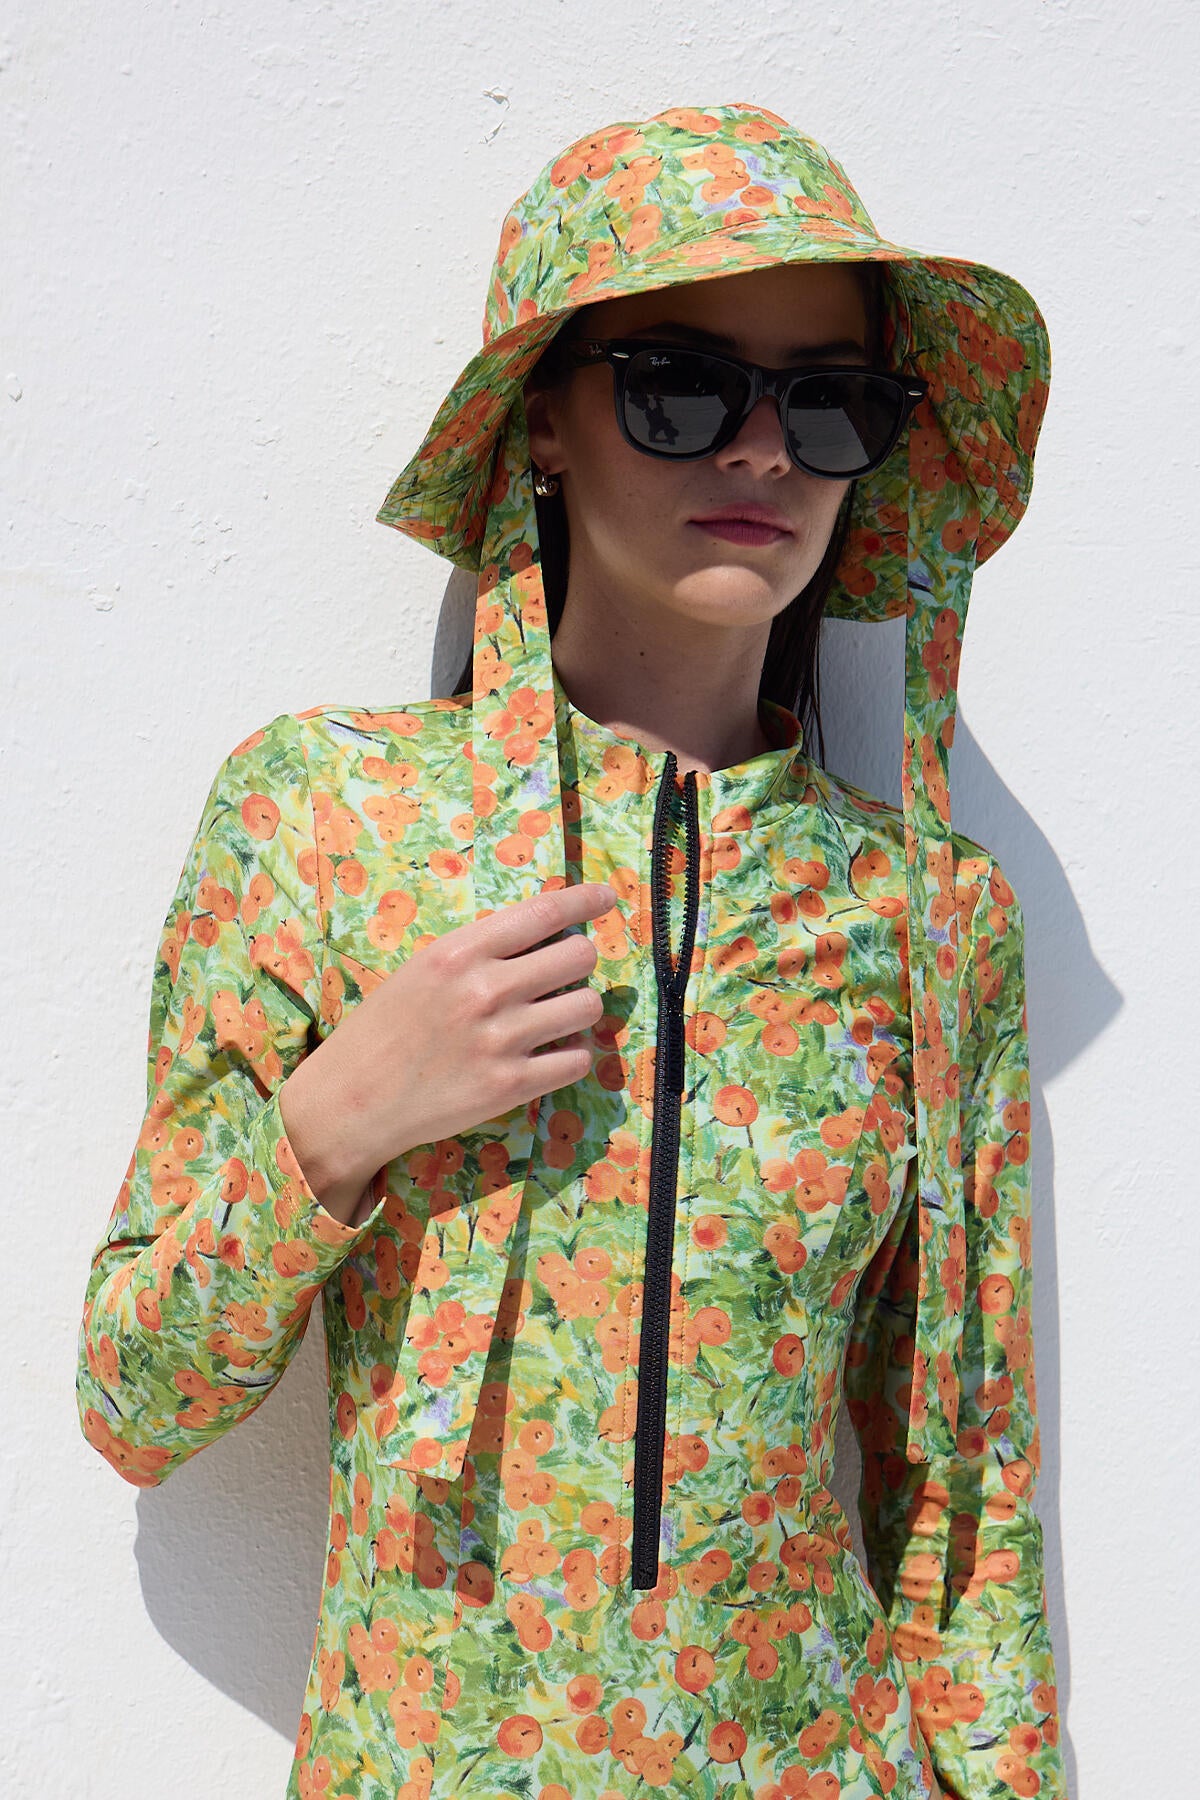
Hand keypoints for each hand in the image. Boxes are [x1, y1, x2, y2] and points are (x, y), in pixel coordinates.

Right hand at [279, 881, 618, 1223]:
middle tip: (561, 975)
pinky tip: (545, 1056)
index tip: (606, 897)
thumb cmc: (385, 1029)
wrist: (352, 1100)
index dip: (585, 900)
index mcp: (460, 952)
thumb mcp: (424, 969)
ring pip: (587, 1007)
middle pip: (579, 957)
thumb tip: (546, 934)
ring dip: (577, 1010)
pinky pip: (578, 1060)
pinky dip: (569, 1056)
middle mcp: (485, 990)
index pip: (544, 912)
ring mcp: (502, 1040)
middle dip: (578, 962)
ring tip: (551, 1018)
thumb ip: (481, 952)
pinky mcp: (511, 1086)